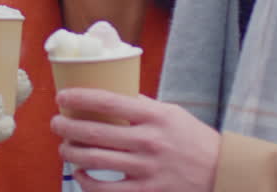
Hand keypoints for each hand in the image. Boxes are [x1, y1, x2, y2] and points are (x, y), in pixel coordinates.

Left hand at [52, 90, 219, 191]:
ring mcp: (146, 168)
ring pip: (95, 160)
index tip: (62, 97)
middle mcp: (148, 141)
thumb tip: (109, 94)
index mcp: (154, 116)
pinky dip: (87, 182)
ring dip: (71, 153)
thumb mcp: (170, 113)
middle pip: (95, 132)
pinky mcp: (146, 191)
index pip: (108, 101)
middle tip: (55, 123)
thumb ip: (141, 106)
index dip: (80, 98)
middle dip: (67, 127)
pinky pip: (106, 190)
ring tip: (64, 147)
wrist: (220, 172)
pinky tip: (81, 174)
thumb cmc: (192, 139)